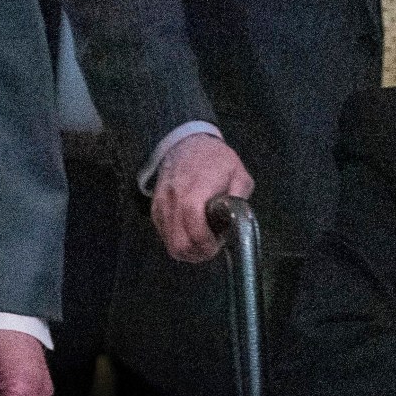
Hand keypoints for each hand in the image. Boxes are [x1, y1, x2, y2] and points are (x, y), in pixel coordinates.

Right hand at [151, 132, 252, 262]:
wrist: (186, 142)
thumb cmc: (215, 159)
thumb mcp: (238, 173)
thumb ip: (239, 197)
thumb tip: (240, 220)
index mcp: (196, 190)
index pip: (195, 227)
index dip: (207, 244)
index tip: (217, 244)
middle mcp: (174, 199)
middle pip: (179, 243)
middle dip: (198, 253)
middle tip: (211, 248)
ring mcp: (162, 204)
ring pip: (170, 243)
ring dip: (188, 250)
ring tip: (202, 243)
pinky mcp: (155, 208)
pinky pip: (164, 234)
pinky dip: (177, 241)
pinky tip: (190, 234)